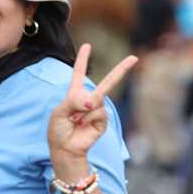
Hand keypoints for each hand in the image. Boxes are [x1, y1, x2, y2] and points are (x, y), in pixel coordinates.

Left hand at [48, 44, 136, 159]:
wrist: (65, 148)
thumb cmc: (58, 129)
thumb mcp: (59, 112)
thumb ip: (74, 101)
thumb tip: (92, 101)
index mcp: (74, 94)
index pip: (79, 73)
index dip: (82, 59)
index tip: (87, 45)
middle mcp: (88, 99)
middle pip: (107, 82)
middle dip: (121, 70)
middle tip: (134, 58)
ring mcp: (97, 109)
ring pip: (96, 101)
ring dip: (83, 112)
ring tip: (75, 121)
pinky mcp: (102, 120)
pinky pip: (98, 113)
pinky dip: (89, 119)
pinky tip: (83, 126)